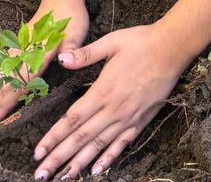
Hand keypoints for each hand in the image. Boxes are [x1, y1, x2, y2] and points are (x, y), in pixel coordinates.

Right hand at [0, 0, 88, 138]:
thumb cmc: (71, 17)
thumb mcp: (76, 32)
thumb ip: (71, 48)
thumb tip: (63, 60)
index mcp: (37, 55)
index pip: (17, 84)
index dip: (3, 105)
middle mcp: (21, 56)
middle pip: (0, 88)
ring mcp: (14, 54)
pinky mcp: (13, 52)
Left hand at [31, 22, 186, 179]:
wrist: (172, 48)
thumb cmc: (141, 42)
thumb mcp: (111, 42)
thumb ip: (85, 54)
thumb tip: (62, 59)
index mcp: (103, 90)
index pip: (72, 119)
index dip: (54, 137)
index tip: (38, 152)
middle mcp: (114, 109)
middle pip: (81, 138)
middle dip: (59, 157)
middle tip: (41, 174)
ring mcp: (128, 117)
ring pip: (99, 145)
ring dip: (79, 163)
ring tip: (63, 178)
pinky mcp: (141, 120)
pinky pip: (122, 144)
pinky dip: (109, 158)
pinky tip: (97, 170)